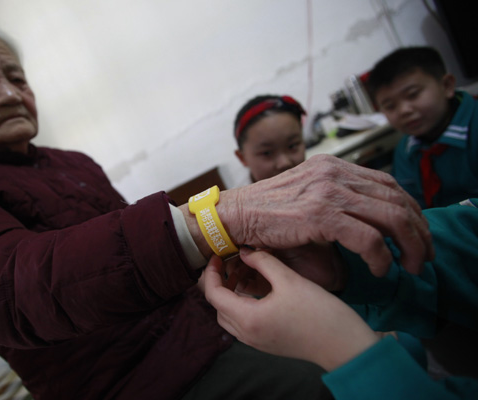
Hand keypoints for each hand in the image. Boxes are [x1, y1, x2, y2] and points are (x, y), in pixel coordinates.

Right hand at [182, 154, 433, 276]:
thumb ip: (337, 210)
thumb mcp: (306, 201)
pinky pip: (368, 237)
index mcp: (332, 166)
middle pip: (397, 197)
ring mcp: (327, 191)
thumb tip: (367, 237)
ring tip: (411, 265)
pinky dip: (381, 257)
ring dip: (410, 245)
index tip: (417, 234)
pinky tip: (380, 269)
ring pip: (391, 216)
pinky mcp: (320, 214)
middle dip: (419, 230)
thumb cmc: (266, 215)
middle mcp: (334, 173)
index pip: (387, 183)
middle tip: (423, 254)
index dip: (410, 209)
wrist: (233, 217)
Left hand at [204, 248, 379, 370]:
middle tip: (231, 264)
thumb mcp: (289, 280)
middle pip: (218, 307)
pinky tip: (258, 290)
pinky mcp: (267, 344)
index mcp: (248, 319)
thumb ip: (263, 262)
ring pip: (229, 317)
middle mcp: (247, 335)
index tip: (218, 256)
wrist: (345, 345)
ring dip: (231, 295)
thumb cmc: (320, 313)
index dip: (212, 272)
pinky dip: (242, 306)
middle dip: (220, 283)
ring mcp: (257, 342)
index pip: (213, 294)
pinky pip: (243, 324)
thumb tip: (245, 251)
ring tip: (246, 275)